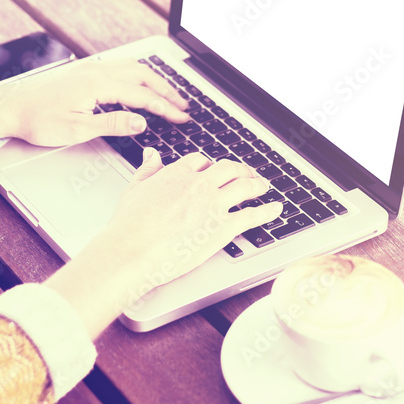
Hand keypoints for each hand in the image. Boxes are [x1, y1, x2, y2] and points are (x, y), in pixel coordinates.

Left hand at [0, 59, 188, 147]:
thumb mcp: (77, 129)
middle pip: (143, 76)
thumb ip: (113, 124)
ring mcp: (91, 69)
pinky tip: (140, 85)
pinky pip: (120, 68)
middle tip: (184, 105)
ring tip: (169, 94)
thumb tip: (141, 122)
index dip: (165, 107)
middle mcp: (97, 71)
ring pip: (133, 68)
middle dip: (167, 91)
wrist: (10, 107)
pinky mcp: (84, 72)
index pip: (142, 96)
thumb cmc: (38, 120)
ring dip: (154, 81)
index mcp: (98, 85)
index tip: (181, 117)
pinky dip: (138, 75)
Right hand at [45, 149, 281, 336]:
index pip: (201, 162)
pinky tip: (275, 209)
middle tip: (246, 173)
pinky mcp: (223, 227)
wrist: (132, 249)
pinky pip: (252, 215)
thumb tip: (152, 154)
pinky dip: (268, 211)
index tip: (214, 171)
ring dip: (257, 184)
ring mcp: (214, 204)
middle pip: (228, 169)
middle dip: (240, 170)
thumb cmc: (128, 225)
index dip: (210, 166)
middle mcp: (199, 185)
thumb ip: (147, 169)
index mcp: (177, 174)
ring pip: (244, 186)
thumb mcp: (134, 189)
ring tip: (263, 186)